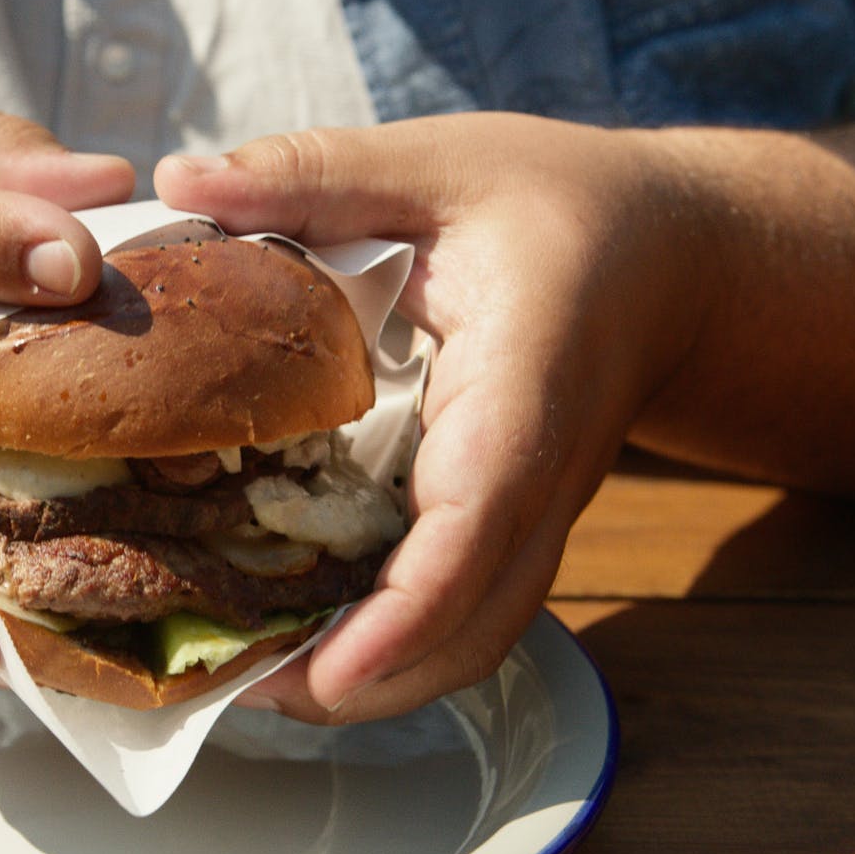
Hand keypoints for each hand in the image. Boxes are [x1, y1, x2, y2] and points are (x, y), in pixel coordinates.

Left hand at [156, 114, 710, 721]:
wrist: (669, 256)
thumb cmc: (562, 207)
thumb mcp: (439, 164)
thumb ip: (318, 173)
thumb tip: (185, 178)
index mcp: (522, 390)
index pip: (476, 523)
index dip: (405, 611)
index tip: (325, 672)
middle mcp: (536, 477)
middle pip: (474, 625)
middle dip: (365, 683)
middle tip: (235, 690)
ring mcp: (532, 515)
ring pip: (472, 638)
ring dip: (373, 681)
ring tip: (249, 680)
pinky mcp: (511, 526)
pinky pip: (459, 610)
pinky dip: (388, 646)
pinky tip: (298, 632)